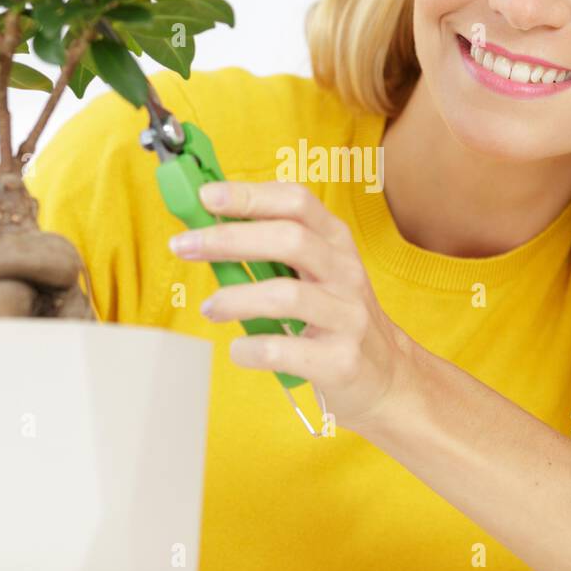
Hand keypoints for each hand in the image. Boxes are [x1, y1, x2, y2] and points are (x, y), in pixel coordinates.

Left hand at [168, 180, 417, 432]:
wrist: (385, 376)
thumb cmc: (334, 316)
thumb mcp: (316, 271)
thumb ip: (271, 248)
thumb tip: (205, 226)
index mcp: (336, 242)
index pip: (296, 201)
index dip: (249, 195)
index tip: (206, 196)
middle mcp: (346, 273)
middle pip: (289, 239)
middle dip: (229, 239)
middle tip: (184, 245)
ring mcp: (347, 317)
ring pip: (286, 295)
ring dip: (235, 298)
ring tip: (210, 307)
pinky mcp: (340, 361)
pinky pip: (284, 349)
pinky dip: (251, 348)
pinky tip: (239, 349)